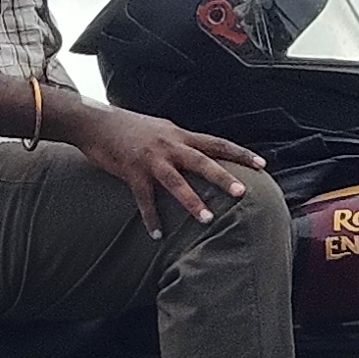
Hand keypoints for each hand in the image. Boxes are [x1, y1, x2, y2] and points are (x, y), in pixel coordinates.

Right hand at [50, 96, 266, 232]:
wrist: (95, 123)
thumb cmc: (129, 127)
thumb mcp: (161, 129)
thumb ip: (180, 142)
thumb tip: (200, 154)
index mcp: (179, 135)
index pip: (216, 143)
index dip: (240, 154)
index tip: (262, 165)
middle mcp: (169, 145)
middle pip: (202, 160)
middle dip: (222, 177)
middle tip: (242, 192)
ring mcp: (150, 159)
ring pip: (176, 181)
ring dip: (192, 201)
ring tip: (207, 219)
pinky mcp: (131, 171)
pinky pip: (144, 198)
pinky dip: (151, 217)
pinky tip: (157, 235)